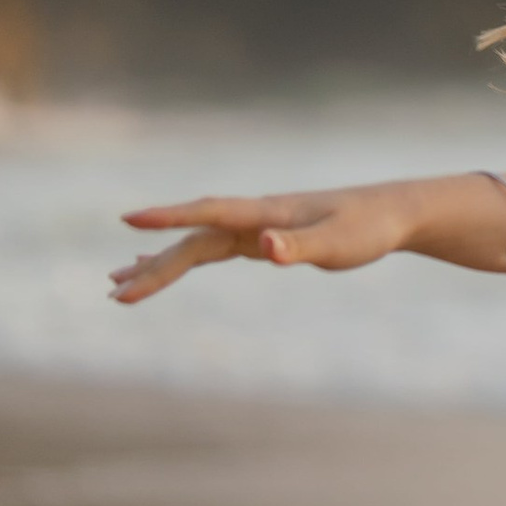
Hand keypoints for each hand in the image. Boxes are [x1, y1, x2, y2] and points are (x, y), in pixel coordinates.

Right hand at [111, 184, 413, 301]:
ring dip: (158, 265)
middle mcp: (254, 217)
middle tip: (114, 293)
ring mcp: (254, 227)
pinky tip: (157, 269)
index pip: (209, 213)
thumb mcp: (337, 244)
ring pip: (195, 245)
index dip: (170, 217)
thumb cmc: (367, 227)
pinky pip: (209, 250)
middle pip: (193, 240)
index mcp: (267, 213)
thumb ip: (300, 246)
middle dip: (154, 266)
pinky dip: (181, 260)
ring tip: (115, 284)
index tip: (130, 219)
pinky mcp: (260, 239)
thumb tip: (265, 247)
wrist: (390, 214)